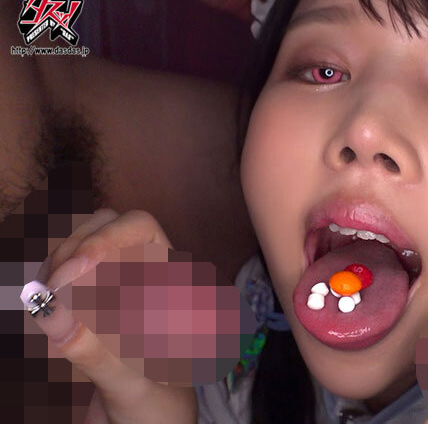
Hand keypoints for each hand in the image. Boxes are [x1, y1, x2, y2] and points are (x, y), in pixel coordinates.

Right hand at [24, 209, 196, 422]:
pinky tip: (49, 312)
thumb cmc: (156, 406)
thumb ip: (95, 352)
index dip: (106, 235)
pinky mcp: (95, 299)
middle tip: (51, 291)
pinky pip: (66, 273)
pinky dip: (50, 283)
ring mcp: (119, 283)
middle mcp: (146, 274)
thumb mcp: (130, 383)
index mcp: (172, 283)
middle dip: (71, 251)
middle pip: (104, 227)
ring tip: (49, 305)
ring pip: (80, 246)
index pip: (140, 227)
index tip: (76, 266)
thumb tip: (53, 314)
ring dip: (56, 266)